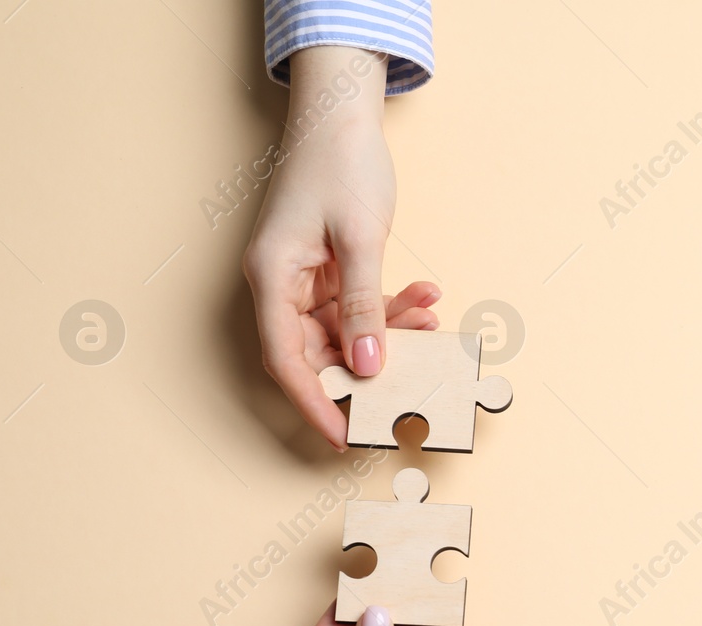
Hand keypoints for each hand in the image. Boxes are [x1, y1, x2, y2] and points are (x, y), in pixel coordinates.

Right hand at [244, 45, 440, 450]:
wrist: (341, 113)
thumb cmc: (341, 164)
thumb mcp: (360, 239)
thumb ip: (364, 307)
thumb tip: (370, 366)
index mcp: (272, 277)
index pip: (286, 359)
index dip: (314, 402)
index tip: (342, 436)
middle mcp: (281, 284)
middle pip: (317, 352)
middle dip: (366, 369)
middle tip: (407, 390)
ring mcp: (304, 279)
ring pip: (346, 332)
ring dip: (390, 333)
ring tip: (430, 320)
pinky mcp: (329, 271)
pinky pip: (359, 307)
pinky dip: (392, 308)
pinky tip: (426, 298)